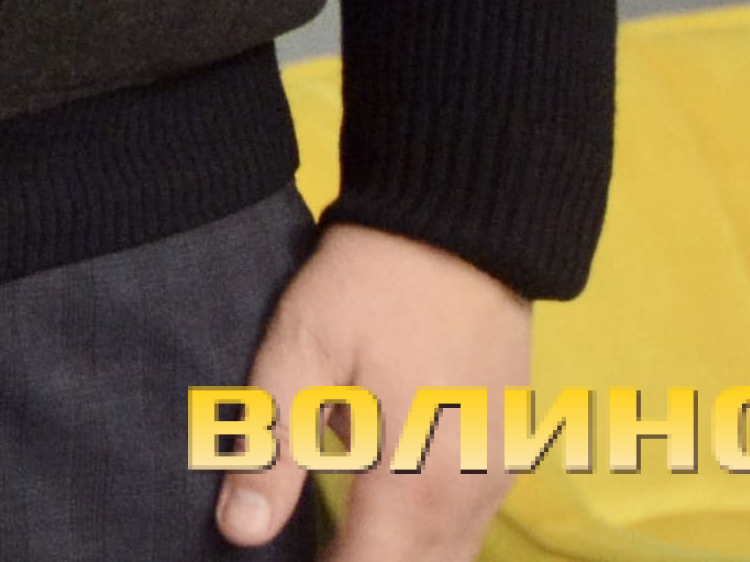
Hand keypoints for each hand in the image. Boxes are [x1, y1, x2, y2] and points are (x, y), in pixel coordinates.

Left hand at [218, 222, 531, 556]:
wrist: (464, 221)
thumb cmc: (374, 283)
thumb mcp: (302, 353)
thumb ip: (272, 448)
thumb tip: (241, 533)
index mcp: (415, 484)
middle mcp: (468, 495)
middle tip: (309, 550)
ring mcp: (497, 473)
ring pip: (449, 557)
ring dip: (397, 559)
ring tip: (339, 542)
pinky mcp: (508, 449)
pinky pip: (469, 527)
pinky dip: (428, 541)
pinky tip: (386, 519)